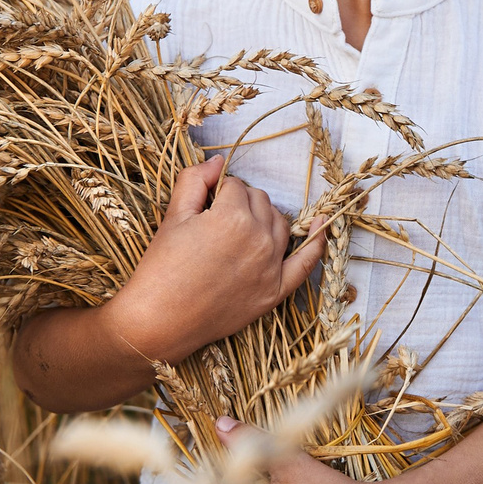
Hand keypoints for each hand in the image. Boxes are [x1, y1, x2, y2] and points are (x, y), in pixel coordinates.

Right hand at [105, 157, 327, 364]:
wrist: (159, 321)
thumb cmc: (161, 268)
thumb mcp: (173, 217)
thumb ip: (194, 181)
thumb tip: (217, 161)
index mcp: (233, 217)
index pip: (235, 186)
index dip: (218, 192)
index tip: (205, 205)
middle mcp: (259, 239)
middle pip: (261, 201)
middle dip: (241, 202)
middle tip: (217, 219)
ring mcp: (271, 267)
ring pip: (281, 224)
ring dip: (265, 218)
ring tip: (241, 228)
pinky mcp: (276, 292)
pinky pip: (306, 262)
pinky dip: (318, 241)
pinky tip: (323, 224)